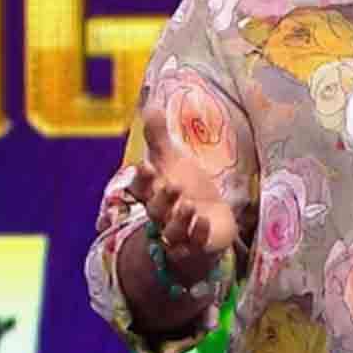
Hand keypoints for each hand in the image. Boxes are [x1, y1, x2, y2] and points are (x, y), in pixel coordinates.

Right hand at [127, 106, 237, 280]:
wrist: (210, 219)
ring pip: (172, 231)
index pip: (141, 188)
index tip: (145, 166)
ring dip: (179, 220)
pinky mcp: (198, 246)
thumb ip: (159, 137)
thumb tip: (149, 105)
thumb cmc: (188, 189)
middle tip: (172, 185)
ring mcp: (179, 234)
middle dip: (162, 199)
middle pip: (154, 211)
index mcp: (154, 194)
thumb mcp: (173, 161)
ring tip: (189, 206)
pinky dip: (200, 235)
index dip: (142, 179)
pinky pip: (195, 245)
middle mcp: (163, 216)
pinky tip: (206, 223)